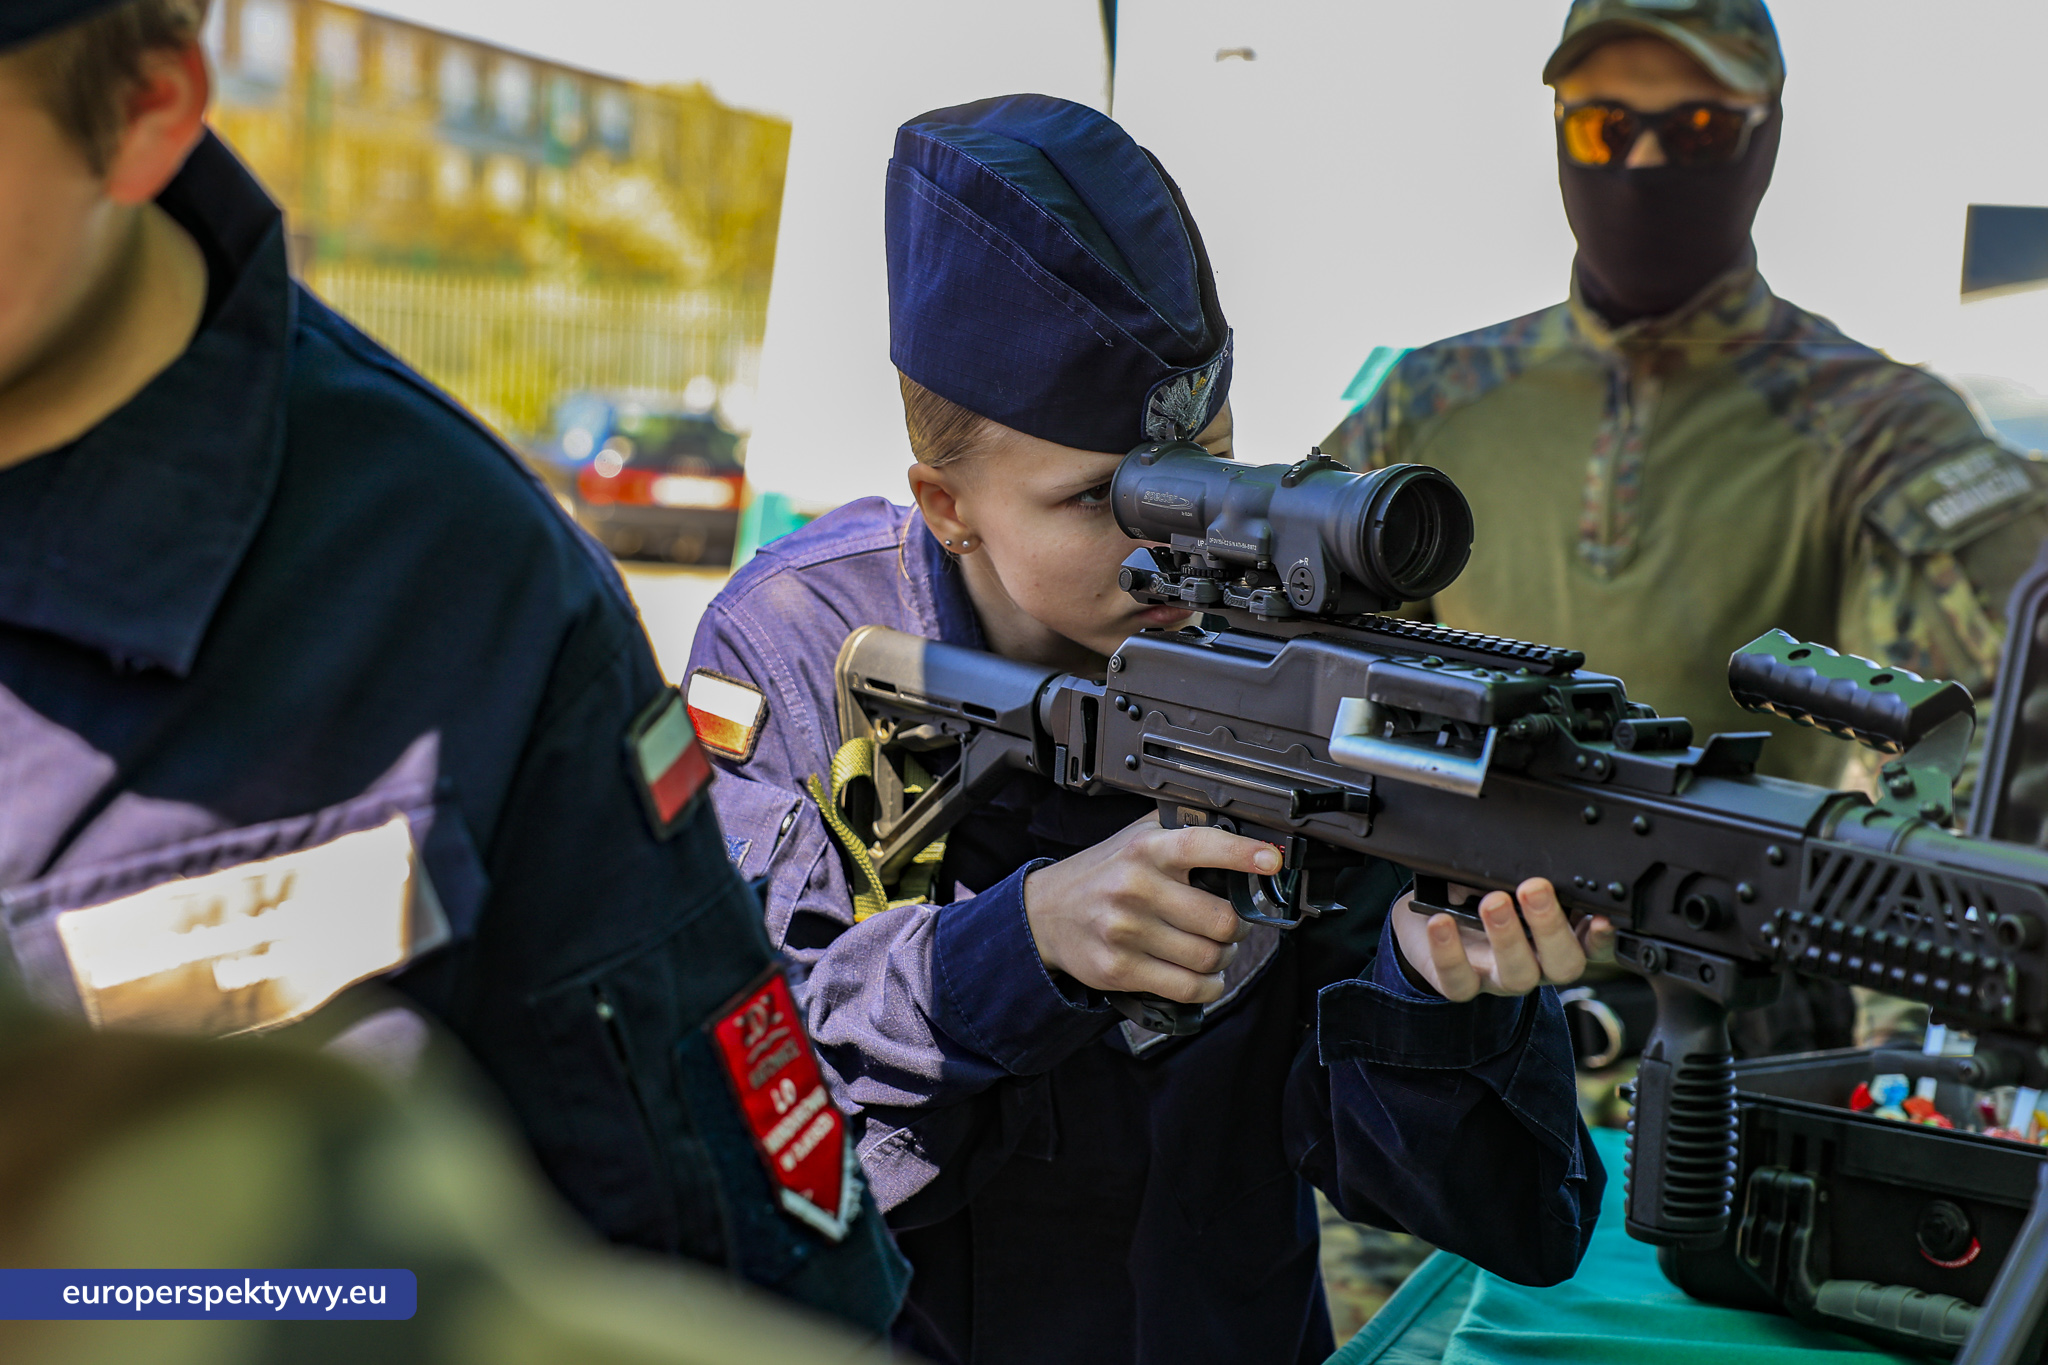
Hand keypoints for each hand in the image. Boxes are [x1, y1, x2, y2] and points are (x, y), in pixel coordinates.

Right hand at [1022, 815, 1266, 1003]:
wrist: (1046, 913)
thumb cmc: (1104, 873)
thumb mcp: (1137, 838)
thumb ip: (1183, 832)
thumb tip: (1247, 833)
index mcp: (1147, 848)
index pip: (1201, 844)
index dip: (1242, 853)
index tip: (1272, 859)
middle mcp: (1135, 886)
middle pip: (1221, 920)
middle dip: (1237, 929)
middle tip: (1230, 926)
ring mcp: (1125, 931)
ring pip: (1209, 958)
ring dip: (1223, 959)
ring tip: (1213, 949)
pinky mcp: (1119, 969)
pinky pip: (1187, 988)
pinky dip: (1207, 987)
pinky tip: (1200, 976)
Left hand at [1389, 878, 1614, 1001]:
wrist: (1429, 921)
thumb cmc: (1475, 896)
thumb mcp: (1503, 878)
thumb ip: (1519, 870)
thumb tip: (1529, 847)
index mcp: (1557, 937)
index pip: (1593, 944)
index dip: (1603, 937)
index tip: (1603, 917)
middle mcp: (1537, 963)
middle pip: (1563, 963)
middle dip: (1551, 926)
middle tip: (1533, 889)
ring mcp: (1500, 978)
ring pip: (1518, 975)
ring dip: (1507, 936)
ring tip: (1492, 901)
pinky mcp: (1461, 984)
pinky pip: (1459, 980)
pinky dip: (1450, 951)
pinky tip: (1441, 921)